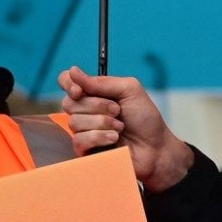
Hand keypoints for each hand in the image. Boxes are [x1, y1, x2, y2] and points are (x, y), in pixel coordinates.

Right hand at [59, 68, 191, 190]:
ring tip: (120, 127)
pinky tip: (114, 138)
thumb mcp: (129, 90)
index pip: (66, 80)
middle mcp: (85, 109)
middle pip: (69, 102)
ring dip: (102, 122)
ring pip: (75, 122)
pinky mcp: (85, 149)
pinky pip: (79, 140)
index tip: (80, 90)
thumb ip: (101, 82)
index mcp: (94, 92)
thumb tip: (73, 71)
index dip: (68, 83)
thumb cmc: (145, 118)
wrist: (155, 147)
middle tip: (118, 110)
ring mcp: (83, 130)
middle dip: (97, 105)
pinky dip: (100, 137)